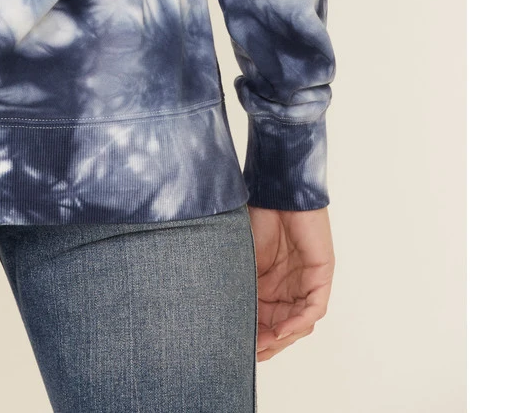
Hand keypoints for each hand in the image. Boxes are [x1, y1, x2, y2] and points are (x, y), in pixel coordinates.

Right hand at [248, 205, 333, 359]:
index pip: (265, 319)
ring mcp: (306, 283)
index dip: (254, 335)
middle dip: (268, 342)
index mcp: (269, 283)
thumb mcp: (241, 256)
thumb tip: (221, 312)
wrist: (276, 190)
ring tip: (262, 344)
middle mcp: (290, 287)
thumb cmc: (256, 214)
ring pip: (298, 323)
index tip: (236, 347)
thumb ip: (239, 282)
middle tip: (251, 353)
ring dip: (281, 337)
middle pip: (283, 326)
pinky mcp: (320, 276)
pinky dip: (297, 322)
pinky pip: (313, 309)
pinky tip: (280, 329)